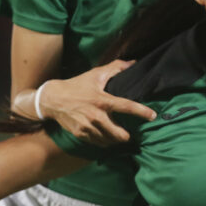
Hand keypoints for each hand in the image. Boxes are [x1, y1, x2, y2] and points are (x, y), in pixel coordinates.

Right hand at [38, 58, 155, 145]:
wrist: (53, 99)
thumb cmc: (77, 85)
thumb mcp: (95, 74)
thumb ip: (115, 68)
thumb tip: (133, 62)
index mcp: (103, 100)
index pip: (127, 106)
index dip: (142, 112)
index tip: (153, 116)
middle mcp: (96, 116)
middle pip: (119, 134)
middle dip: (127, 135)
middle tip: (130, 133)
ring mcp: (88, 127)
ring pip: (109, 141)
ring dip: (116, 140)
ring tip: (119, 136)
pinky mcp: (81, 134)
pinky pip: (98, 143)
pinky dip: (104, 142)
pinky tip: (107, 138)